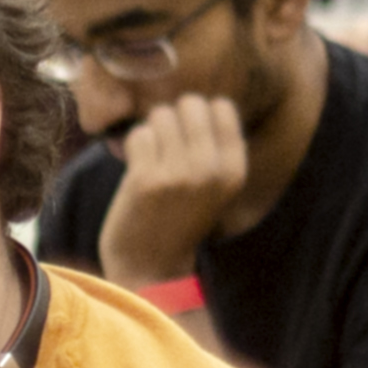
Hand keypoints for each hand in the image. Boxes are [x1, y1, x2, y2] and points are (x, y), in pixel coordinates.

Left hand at [95, 95, 254, 285]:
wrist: (152, 269)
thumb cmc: (178, 218)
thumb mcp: (212, 184)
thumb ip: (212, 145)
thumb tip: (194, 98)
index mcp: (234, 168)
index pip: (220, 105)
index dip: (197, 115)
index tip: (186, 139)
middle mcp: (211, 169)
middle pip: (189, 103)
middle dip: (171, 119)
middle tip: (164, 149)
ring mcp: (179, 174)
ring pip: (159, 115)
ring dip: (150, 133)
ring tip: (151, 162)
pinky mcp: (146, 180)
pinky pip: (137, 135)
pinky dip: (133, 148)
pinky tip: (137, 171)